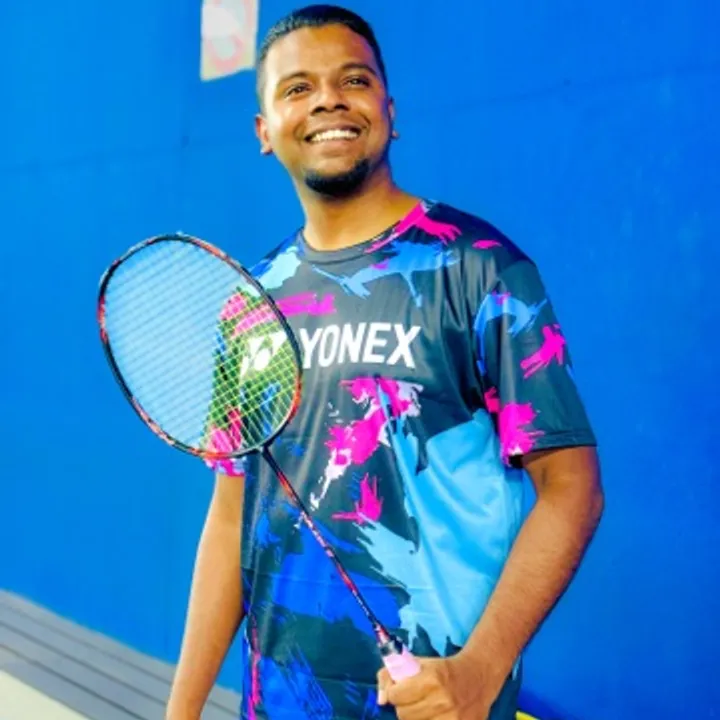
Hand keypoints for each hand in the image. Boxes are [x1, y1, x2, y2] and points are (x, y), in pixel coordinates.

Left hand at [377, 652, 496, 719]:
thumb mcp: (418, 663)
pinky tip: (432, 716)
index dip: (395, 692)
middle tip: (414, 699)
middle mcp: (442, 700)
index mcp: (432, 679)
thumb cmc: (444, 669)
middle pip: (403, 715)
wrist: (479, 678)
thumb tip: (381, 700)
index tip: (400, 689)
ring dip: (415, 718)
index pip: (396, 695)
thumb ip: (391, 675)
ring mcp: (452, 719)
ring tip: (425, 709)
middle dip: (404, 706)